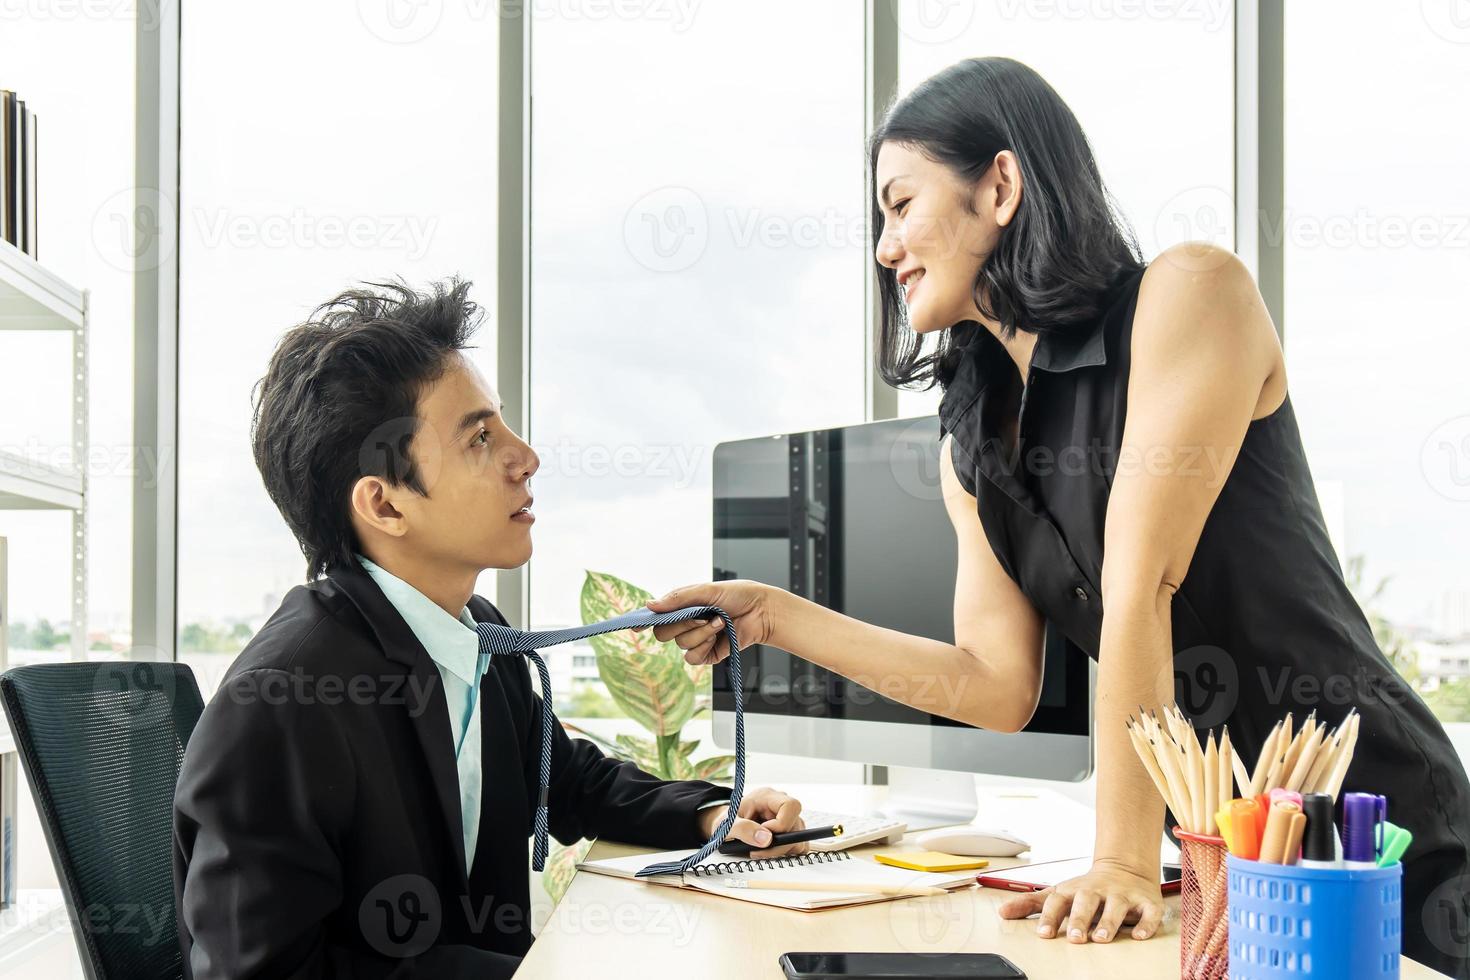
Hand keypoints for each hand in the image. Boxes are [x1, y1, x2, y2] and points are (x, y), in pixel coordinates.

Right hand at [646, 580, 776, 665]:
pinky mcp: (707, 654)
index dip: (642, 622)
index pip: (655, 616)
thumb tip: (650, 605)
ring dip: (701, 633)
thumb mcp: (706, 590)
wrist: (762, 611)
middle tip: (701, 615)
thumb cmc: (738, 595)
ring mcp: (696, 640)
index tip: (634, 626)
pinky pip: (693, 657)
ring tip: (719, 621)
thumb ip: (678, 598)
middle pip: (662, 634)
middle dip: (681, 625)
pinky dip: (705, 646)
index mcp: (682, 607)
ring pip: (681, 644)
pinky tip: (719, 635)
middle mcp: (686, 624)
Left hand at [697, 786, 805, 858]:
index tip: (764, 836)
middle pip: (796, 825)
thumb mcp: (727, 824)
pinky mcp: (790, 832)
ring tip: (759, 851)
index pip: (790, 806)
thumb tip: (766, 839)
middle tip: (757, 851)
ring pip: (799, 838)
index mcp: (767, 797)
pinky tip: (768, 852)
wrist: (725, 826)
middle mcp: (780, 806)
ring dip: (781, 850)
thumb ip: (743, 829)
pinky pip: (799, 846)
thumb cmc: (726, 821)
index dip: (781, 825)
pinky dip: (785, 853)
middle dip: (778, 844)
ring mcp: (788, 819)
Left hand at [996, 858, 1164, 943]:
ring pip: (1116, 906)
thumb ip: (1031, 903)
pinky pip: (1148, 912)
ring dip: (1109, 921)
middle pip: (1086, 902)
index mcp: (1073, 890)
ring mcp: (1122, 895)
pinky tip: (1139, 936)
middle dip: (1080, 919)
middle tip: (1074, 938)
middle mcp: (1097, 891)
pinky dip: (1146, 923)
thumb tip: (1002, 912)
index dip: (1050, 916)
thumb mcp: (1059, 892)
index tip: (1043, 933)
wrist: (1124, 867)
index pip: (1058, 900)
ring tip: (1102, 938)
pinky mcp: (1146, 902)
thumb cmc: (1087, 888)